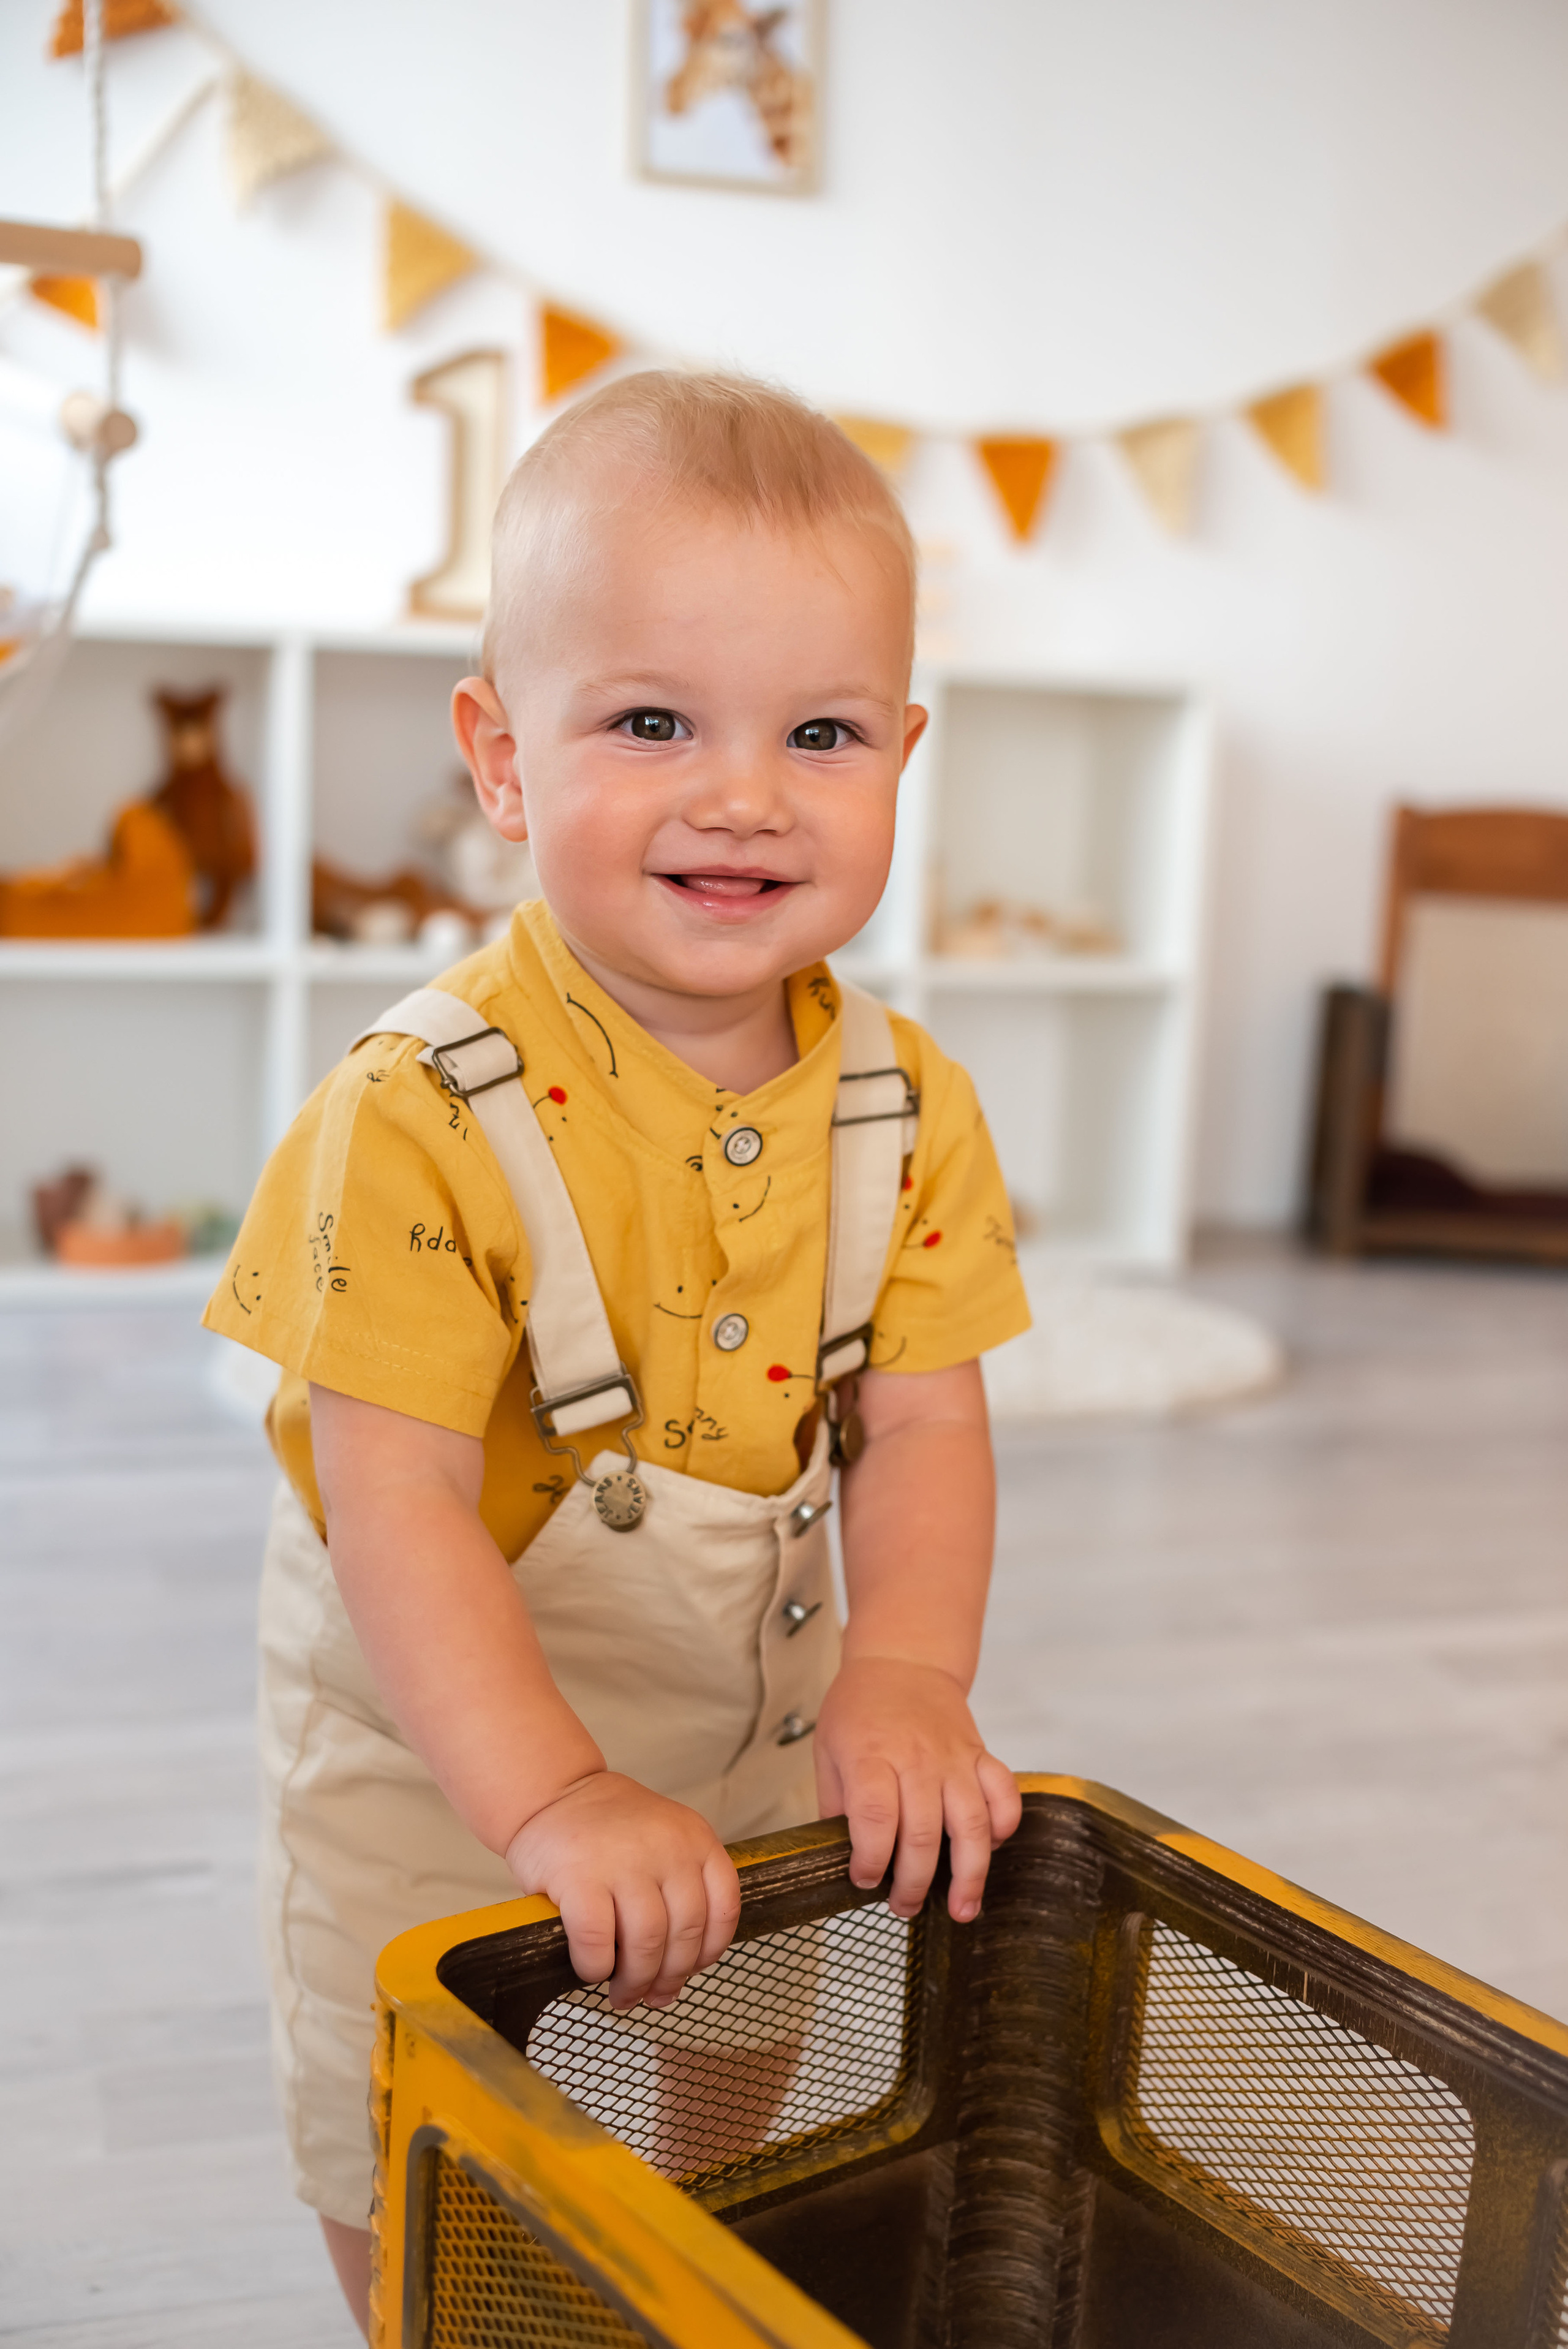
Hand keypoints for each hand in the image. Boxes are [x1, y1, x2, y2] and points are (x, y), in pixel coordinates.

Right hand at [505, 1772, 741, 2008]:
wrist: (553, 1792)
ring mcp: (623, 1860)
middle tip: (650, 1995)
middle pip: (686, 1934)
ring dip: (636, 1981)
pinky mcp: (579, 1876)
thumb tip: (676, 1976)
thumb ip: (678, 1892)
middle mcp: (666, 1846)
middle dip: (669, 1977)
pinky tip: (592, 1969)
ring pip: (647, 1943)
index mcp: (695, 1838)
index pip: (724, 1908)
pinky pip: (598, 1941)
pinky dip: (597, 1967)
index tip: (689, 1970)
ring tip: (623, 1993)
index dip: (709, 1952)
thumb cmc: (608, 1830)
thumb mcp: (664, 1840)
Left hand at [813, 1657, 1020, 1924]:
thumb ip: (835, 1804)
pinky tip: (991, 1849)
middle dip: (913, 1883)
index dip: (869, 1858)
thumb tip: (839, 1858)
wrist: (903, 1661)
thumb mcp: (828, 1751)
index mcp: (871, 1756)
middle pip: (923, 1833)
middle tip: (903, 1907)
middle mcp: (916, 1758)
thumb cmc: (859, 1708)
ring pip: (970, 1823)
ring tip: (961, 1909)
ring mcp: (953, 1757)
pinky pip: (1003, 1793)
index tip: (863, 1879)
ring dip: (969, 1874)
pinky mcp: (979, 1755)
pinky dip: (1004, 1825)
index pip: (873, 1816)